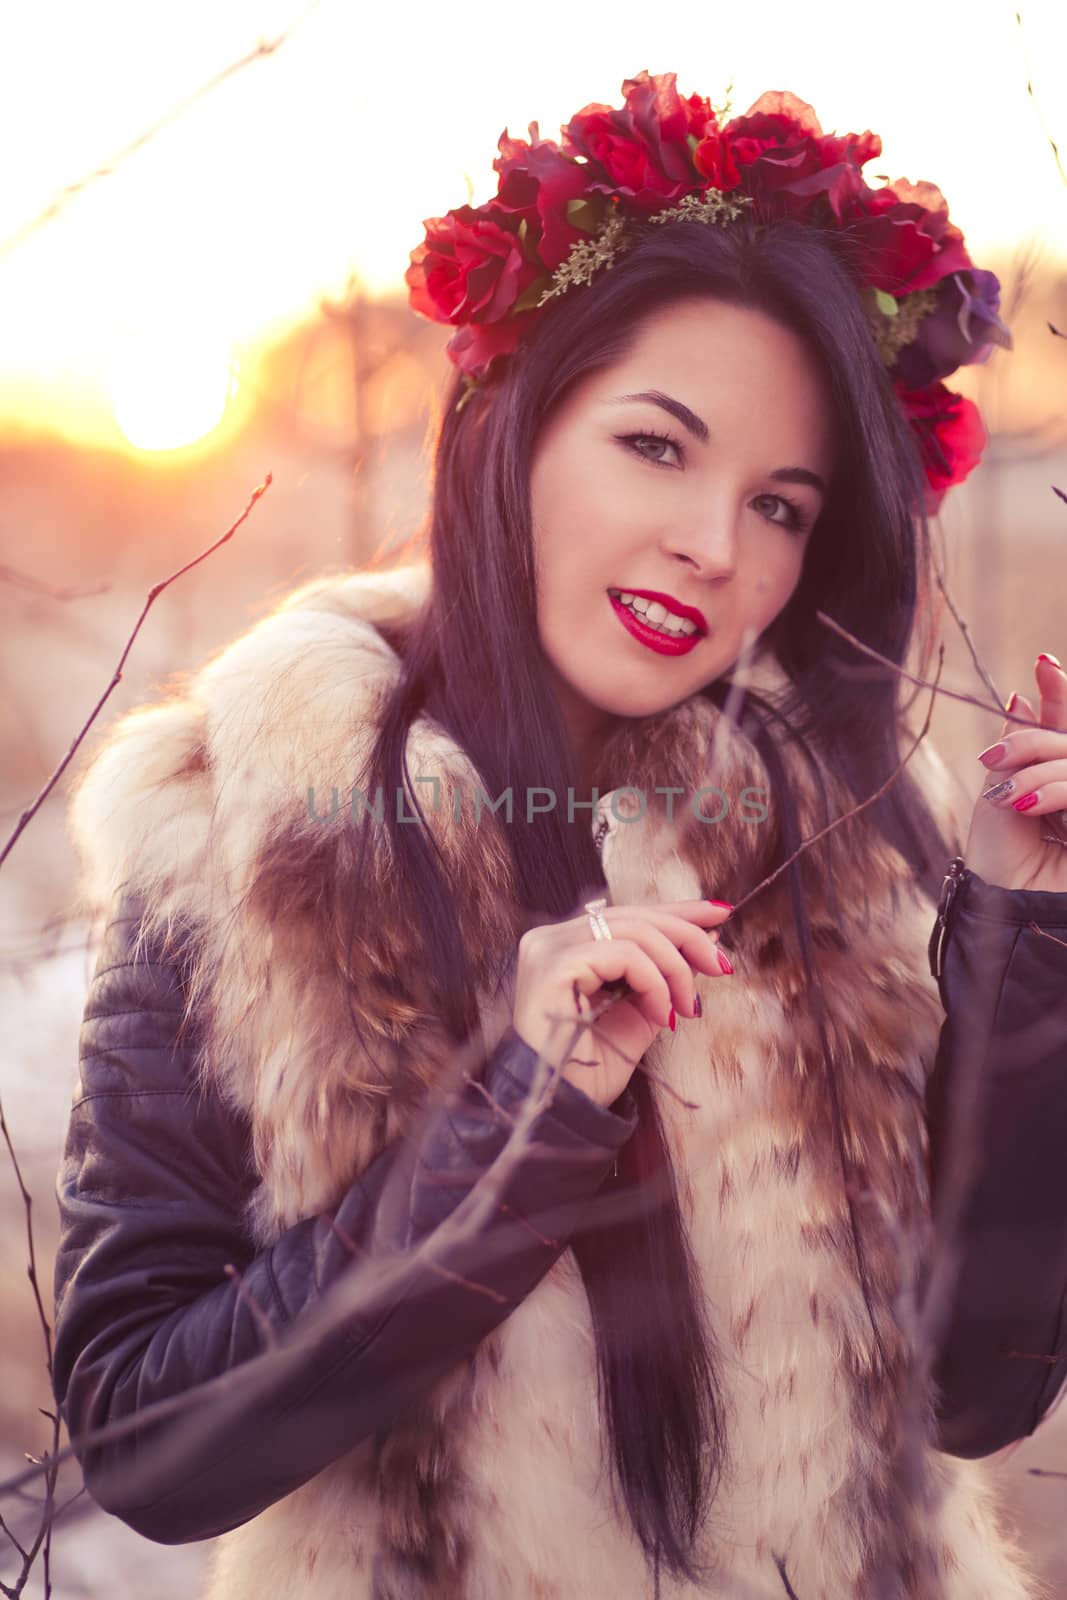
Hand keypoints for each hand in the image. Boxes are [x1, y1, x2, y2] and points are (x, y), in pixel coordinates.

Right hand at [511, 899, 733, 1107]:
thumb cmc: (591, 1072)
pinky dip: (654, 982)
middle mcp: (552, 939)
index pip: (629, 915)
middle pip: (634, 916)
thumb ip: (664, 978)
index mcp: (568, 946)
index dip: (677, 911)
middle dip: (688, 936)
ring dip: (674, 968)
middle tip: (721, 967)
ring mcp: (549, 949)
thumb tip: (706, 944)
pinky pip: (623, 954)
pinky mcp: (554, 966)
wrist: (561, 1112)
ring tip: (686, 1008)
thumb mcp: (639, 1015)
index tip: (720, 916)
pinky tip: (661, 1015)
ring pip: (634, 930)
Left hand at [964, 652, 1066, 891]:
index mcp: (1058, 779)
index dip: (1059, 695)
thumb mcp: (1001, 796)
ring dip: (1041, 769)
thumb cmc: (1000, 862)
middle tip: (996, 761)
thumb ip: (1018, 750)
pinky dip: (1056, 787)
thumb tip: (1020, 699)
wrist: (1008, 913)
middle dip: (1036, 738)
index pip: (1066, 730)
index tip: (1042, 664)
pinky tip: (1027, 802)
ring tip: (1012, 798)